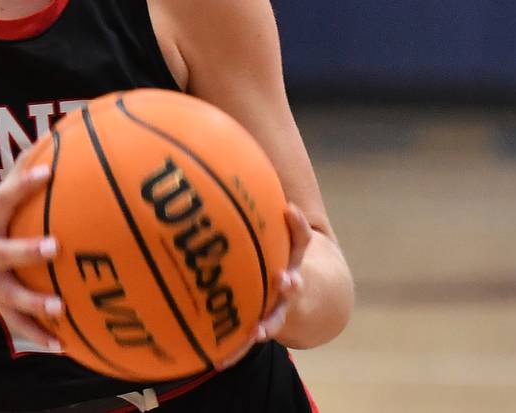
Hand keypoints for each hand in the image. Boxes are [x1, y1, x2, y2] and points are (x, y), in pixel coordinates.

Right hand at [0, 161, 63, 352]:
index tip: (46, 172)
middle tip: (55, 246)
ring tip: (60, 307)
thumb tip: (50, 137)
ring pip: (13, 296)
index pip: (4, 198)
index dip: (22, 185)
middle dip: (27, 250)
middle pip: (5, 252)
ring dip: (36, 303)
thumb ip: (19, 175)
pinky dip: (41, 336)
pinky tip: (64, 344)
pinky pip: (21, 325)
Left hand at [217, 202, 311, 369]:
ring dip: (270, 323)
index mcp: (293, 255)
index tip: (290, 212)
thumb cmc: (273, 251)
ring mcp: (281, 307)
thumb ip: (244, 200)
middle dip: (291, 280)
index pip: (301, 237)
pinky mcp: (264, 326)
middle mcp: (290, 280)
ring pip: (278, 317)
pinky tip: (217, 359)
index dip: (297, 225)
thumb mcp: (269, 228)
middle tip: (286, 279)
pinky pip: (247, 340)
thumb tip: (206, 156)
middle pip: (296, 281)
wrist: (309, 299)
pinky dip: (235, 349)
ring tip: (261, 330)